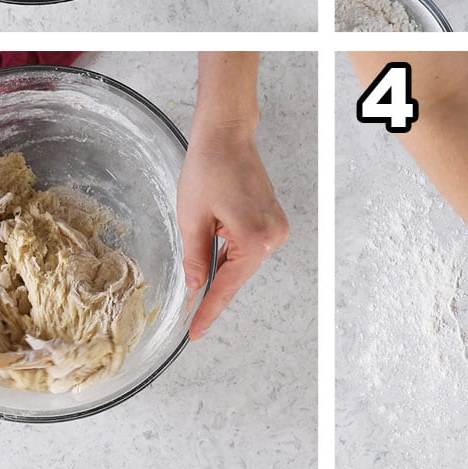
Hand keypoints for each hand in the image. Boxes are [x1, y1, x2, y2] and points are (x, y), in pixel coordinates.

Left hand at [177, 124, 288, 339]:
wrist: (227, 136)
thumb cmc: (208, 168)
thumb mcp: (192, 218)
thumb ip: (195, 258)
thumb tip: (197, 287)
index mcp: (254, 239)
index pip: (227, 286)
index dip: (208, 311)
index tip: (195, 333)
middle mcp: (273, 236)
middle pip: (237, 275)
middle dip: (214, 287)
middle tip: (190, 310)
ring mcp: (277, 227)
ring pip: (243, 262)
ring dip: (222, 266)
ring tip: (200, 258)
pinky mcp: (274, 219)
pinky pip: (249, 248)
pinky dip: (231, 254)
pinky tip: (215, 249)